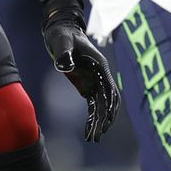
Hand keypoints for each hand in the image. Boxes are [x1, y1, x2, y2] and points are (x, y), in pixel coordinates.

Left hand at [43, 14, 118, 141]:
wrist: (60, 31)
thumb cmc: (62, 34)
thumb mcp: (62, 41)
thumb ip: (64, 52)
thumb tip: (64, 67)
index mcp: (100, 65)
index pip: (109, 88)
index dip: (109, 103)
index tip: (107, 117)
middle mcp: (101, 75)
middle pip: (108, 101)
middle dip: (105, 119)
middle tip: (98, 135)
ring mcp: (95, 82)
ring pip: (102, 106)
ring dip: (100, 122)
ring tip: (94, 138)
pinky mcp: (87, 86)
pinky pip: (93, 106)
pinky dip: (93, 118)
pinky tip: (89, 132)